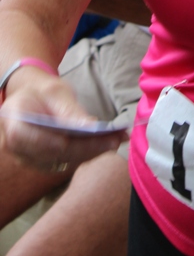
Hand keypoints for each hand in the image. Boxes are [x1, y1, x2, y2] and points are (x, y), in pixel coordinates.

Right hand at [0, 68, 124, 171]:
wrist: (34, 100)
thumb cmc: (43, 93)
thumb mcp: (54, 92)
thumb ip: (68, 110)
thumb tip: (88, 126)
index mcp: (12, 122)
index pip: (24, 137)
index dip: (48, 141)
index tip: (74, 138)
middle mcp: (17, 148)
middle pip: (51, 153)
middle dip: (85, 146)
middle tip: (114, 137)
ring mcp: (31, 159)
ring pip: (63, 160)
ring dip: (92, 151)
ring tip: (118, 138)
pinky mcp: (46, 164)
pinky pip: (69, 161)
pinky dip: (90, 152)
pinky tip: (109, 142)